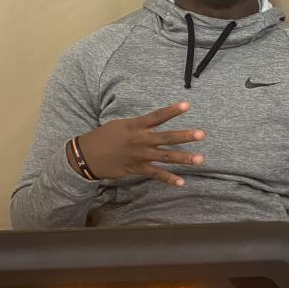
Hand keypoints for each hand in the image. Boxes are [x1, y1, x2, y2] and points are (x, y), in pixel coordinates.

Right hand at [73, 102, 205, 186]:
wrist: (86, 155)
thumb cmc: (104, 137)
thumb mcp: (121, 125)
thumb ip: (139, 125)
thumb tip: (154, 123)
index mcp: (136, 126)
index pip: (157, 116)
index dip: (172, 110)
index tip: (188, 105)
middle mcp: (140, 140)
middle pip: (166, 137)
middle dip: (185, 136)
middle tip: (202, 134)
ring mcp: (140, 156)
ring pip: (165, 157)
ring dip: (184, 158)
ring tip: (201, 159)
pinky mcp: (136, 169)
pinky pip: (156, 174)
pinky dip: (169, 179)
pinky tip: (181, 182)